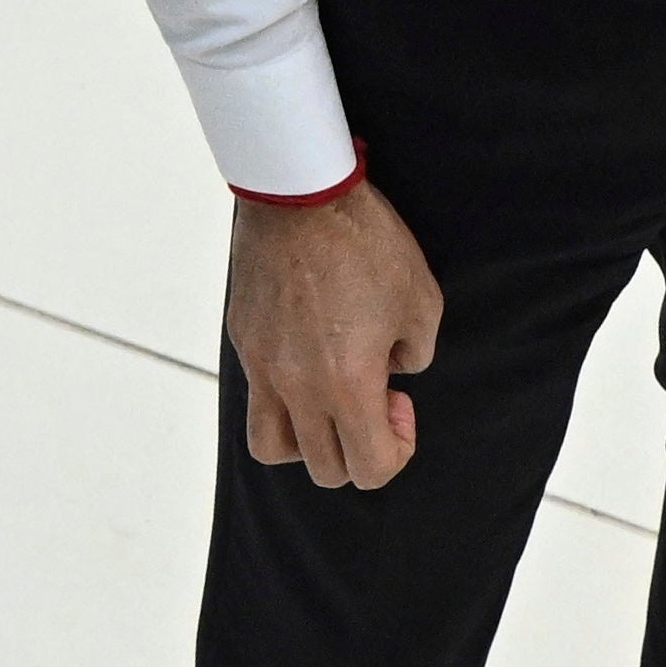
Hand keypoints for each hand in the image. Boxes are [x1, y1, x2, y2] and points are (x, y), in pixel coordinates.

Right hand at [225, 177, 442, 491]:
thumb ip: (413, 355)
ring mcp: (262, 368)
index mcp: (346, 384)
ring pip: (273, 448)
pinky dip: (285, 403)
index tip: (402, 403)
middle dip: (359, 449)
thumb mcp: (422, 303)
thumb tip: (392, 374)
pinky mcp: (243, 343)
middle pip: (323, 469)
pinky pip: (257, 399)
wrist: (301, 197)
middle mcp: (296, 387)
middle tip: (377, 398)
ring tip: (335, 400)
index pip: (368, 468)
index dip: (397, 450)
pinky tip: (312, 363)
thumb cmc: (368, 246)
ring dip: (310, 442)